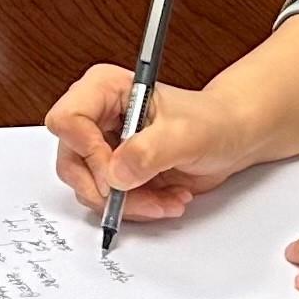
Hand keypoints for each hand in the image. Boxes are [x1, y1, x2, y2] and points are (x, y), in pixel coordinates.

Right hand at [46, 63, 270, 223]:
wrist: (230, 139)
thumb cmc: (213, 122)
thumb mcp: (187, 134)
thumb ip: (150, 151)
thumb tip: (116, 174)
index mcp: (105, 89)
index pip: (67, 120)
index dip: (87, 151)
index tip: (117, 171)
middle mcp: (96, 116)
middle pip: (71, 161)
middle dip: (109, 188)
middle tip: (141, 194)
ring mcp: (101, 146)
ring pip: (88, 187)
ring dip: (128, 203)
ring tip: (164, 198)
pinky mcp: (112, 172)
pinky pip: (106, 201)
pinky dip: (136, 208)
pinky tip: (165, 198)